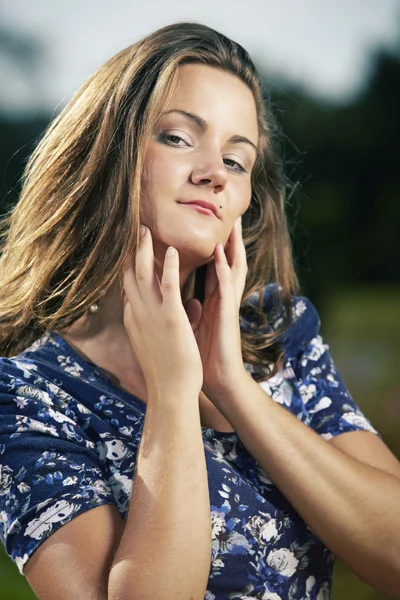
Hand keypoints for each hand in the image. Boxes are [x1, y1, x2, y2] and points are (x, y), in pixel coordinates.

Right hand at [122, 226, 202, 399]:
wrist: (170, 391)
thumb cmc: (167, 370)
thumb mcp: (158, 341)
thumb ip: (167, 320)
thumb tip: (188, 306)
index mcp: (134, 319)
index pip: (126, 287)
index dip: (125, 266)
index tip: (127, 249)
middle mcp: (137, 313)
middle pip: (127, 274)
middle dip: (129, 251)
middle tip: (131, 230)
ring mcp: (151, 314)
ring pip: (142, 274)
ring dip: (144, 250)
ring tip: (146, 230)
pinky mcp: (171, 318)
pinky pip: (167, 285)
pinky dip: (168, 266)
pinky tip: (172, 250)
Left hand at [184, 217, 247, 405]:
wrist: (215, 378)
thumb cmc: (203, 354)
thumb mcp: (195, 326)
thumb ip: (193, 310)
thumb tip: (190, 301)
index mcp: (214, 300)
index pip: (215, 268)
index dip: (214, 248)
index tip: (212, 228)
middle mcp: (222, 299)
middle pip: (228, 263)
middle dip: (230, 241)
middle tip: (230, 217)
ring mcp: (226, 306)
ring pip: (232, 270)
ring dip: (232, 247)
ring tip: (232, 226)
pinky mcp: (226, 315)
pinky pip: (225, 288)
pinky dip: (222, 270)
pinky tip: (219, 254)